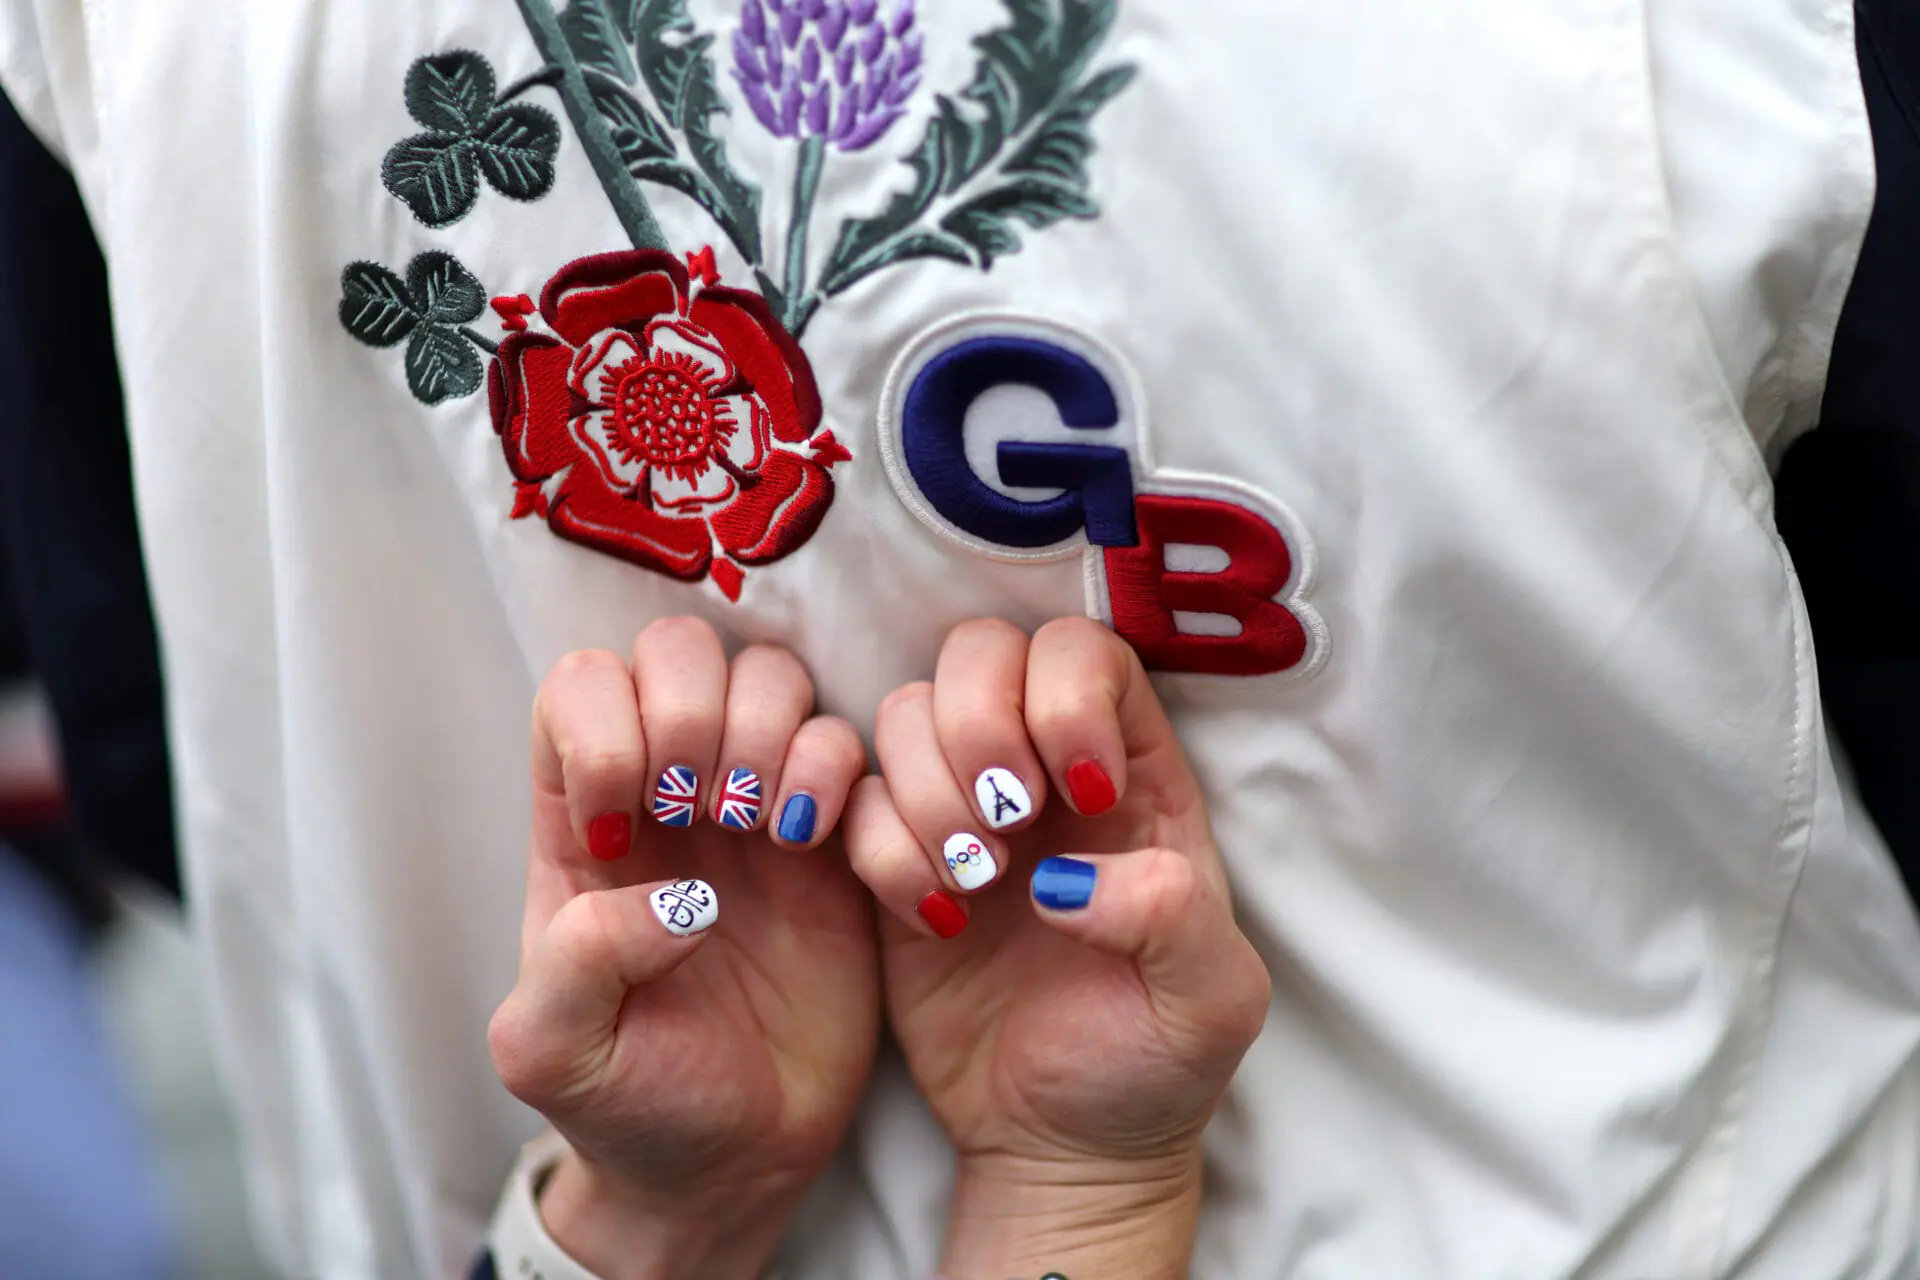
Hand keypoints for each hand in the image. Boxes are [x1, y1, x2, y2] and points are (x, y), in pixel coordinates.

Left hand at [487, 618, 877, 1279]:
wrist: (737, 1162)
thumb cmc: (630, 1101)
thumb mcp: (554, 1053)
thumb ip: (573, 963)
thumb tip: (673, 895)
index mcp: (584, 821)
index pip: (581, 688)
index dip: (604, 724)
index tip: (623, 825)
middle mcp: (671, 792)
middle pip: (679, 650)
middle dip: (695, 709)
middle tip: (705, 808)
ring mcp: (758, 806)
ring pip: (773, 676)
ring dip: (771, 733)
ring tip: (770, 832)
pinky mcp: (840, 838)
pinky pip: (855, 748)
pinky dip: (842, 778)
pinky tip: (821, 851)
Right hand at [845, 618, 1271, 1278]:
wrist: (1061, 1145)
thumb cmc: (1155, 1063)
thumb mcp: (1212, 1000)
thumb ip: (1174, 915)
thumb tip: (1069, 876)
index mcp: (1136, 772)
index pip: (1087, 653)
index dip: (1068, 693)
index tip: (1081, 792)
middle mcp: (1042, 768)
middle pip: (981, 651)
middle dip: (979, 724)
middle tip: (1006, 824)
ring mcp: (961, 807)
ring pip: (905, 712)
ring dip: (928, 791)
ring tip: (975, 885)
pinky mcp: (892, 861)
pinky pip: (853, 802)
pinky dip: (880, 848)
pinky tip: (933, 918)